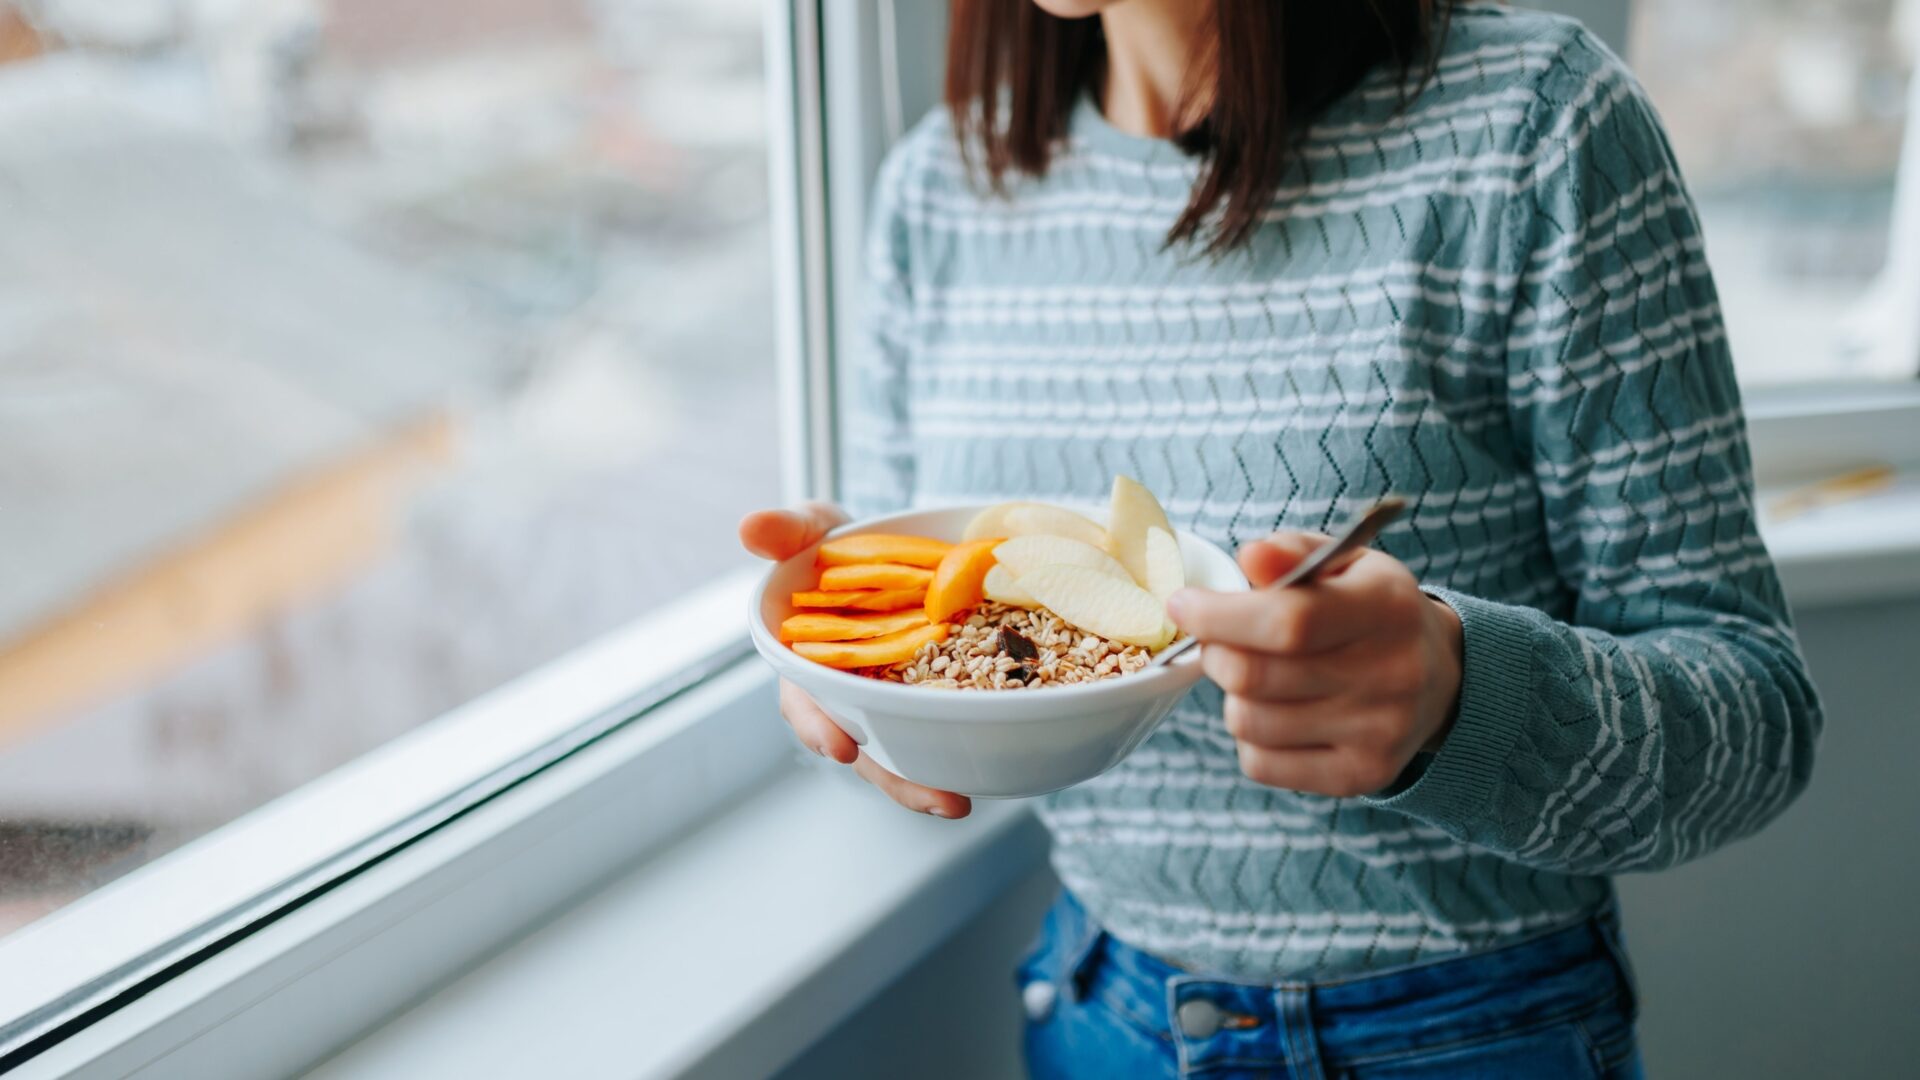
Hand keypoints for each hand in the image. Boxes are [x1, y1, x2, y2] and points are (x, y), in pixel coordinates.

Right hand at [740, 503, 971, 818]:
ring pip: (901, 746)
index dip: (818, 727)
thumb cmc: (836, 544)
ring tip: (959, 803)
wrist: (886, 542)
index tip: (841, 747)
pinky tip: (986, 766)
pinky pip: (938, 724)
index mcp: (807, 661)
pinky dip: (960, 744)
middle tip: (938, 800)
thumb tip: (749, 526)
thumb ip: (787, 531)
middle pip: (862, 743)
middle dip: (894, 777)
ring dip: (927, 779)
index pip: (804, 702)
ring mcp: (885, 697)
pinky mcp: (926, 693)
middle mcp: (845, 691)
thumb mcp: (812, 529)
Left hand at [1165, 531, 1464, 798]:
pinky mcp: (1360, 776)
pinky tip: (1276, 713)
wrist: (1440, 678)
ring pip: (1248, 722)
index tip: (1183, 604)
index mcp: (1387, 607)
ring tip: (1257, 676)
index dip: (1219, 616)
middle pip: (1255, 676)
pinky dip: (1249, 738)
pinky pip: (1260, 763)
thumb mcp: (1343, 564)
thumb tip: (1250, 556)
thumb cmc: (1370, 609)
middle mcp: (1392, 673)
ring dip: (1233, 696)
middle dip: (1215, 653)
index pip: (1287, 622)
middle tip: (1219, 641)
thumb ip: (1292, 553)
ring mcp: (1378, 732)